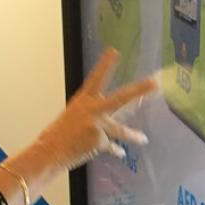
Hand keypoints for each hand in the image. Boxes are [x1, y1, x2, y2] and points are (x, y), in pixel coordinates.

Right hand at [31, 49, 156, 169]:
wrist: (49, 152)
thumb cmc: (59, 135)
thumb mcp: (74, 117)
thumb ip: (93, 115)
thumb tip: (114, 118)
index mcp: (83, 100)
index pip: (96, 78)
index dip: (105, 64)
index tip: (114, 51)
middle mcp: (92, 110)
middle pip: (121, 98)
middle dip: (139, 90)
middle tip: (154, 82)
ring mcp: (97, 125)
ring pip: (121, 130)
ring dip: (134, 136)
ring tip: (144, 139)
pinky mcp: (100, 141)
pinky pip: (112, 146)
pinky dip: (115, 150)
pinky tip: (121, 153)